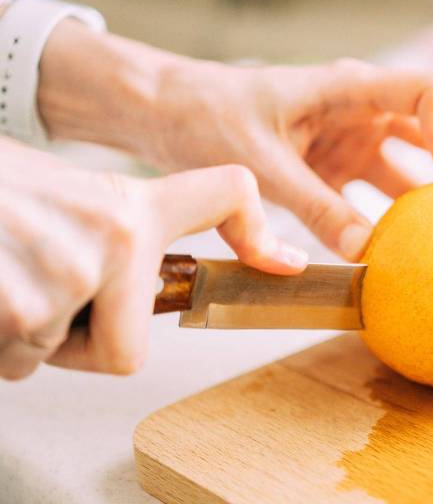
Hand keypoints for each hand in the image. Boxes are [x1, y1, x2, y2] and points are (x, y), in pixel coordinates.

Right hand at [0, 138, 305, 379]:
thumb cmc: (5, 192)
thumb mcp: (79, 200)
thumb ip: (128, 238)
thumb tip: (165, 289)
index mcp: (136, 206)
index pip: (228, 194)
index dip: (258, 229)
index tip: (282, 263)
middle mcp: (116, 237)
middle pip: (127, 350)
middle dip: (83, 342)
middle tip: (46, 292)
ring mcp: (68, 273)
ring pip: (59, 355)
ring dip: (29, 335)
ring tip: (7, 273)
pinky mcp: (17, 307)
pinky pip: (18, 363)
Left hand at [144, 59, 432, 258]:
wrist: (172, 116)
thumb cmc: (210, 120)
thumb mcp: (259, 165)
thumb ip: (313, 206)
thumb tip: (365, 252)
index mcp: (349, 89)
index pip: (430, 92)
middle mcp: (363, 110)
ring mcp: (354, 139)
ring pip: (415, 164)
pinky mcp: (340, 167)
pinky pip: (381, 192)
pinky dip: (397, 218)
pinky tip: (406, 250)